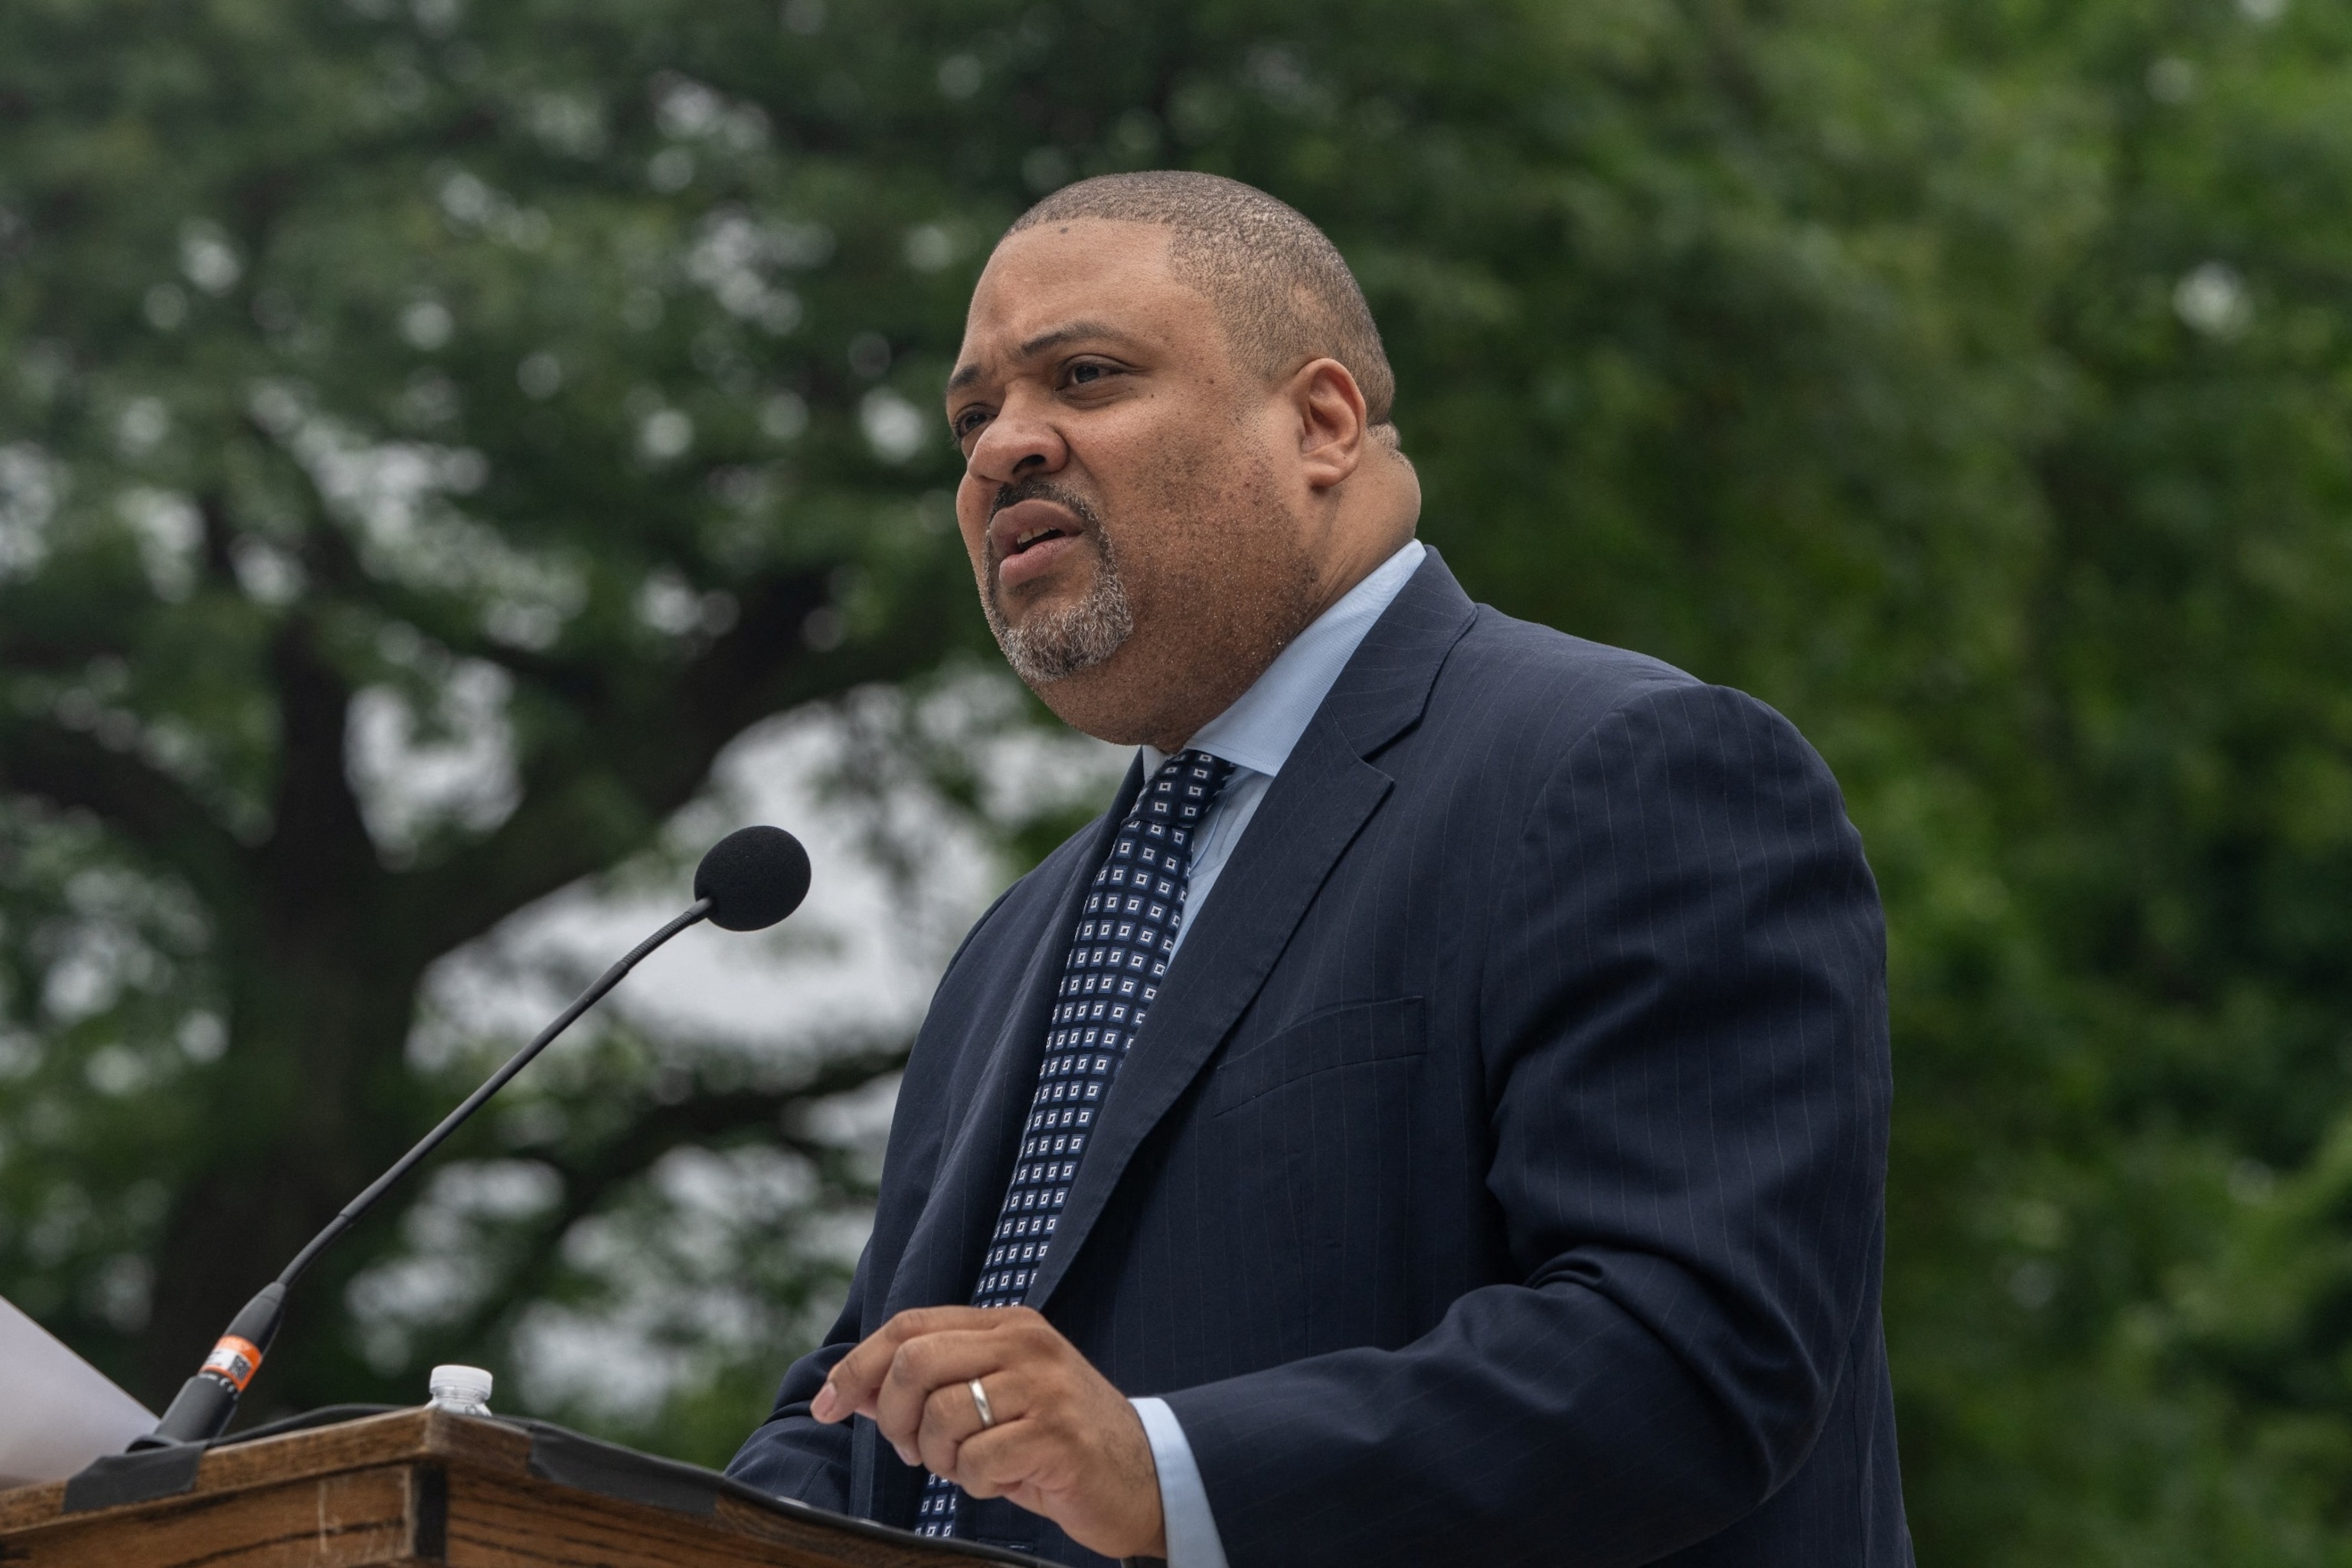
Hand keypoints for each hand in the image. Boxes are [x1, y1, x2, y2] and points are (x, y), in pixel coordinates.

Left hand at [810, 1305, 1166, 1559]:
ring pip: (942, 1416)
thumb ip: (935, 1385)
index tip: (827, 1404)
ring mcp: (1044, 1386)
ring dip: (941, 1458)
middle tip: (913, 1450)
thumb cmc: (1058, 1440)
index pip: (910, 1326)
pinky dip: (977, 1483)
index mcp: (1007, 1325)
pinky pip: (977, 1461)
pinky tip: (1007, 1479)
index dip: (858, 1365)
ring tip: (973, 1467)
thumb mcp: (997, 1398)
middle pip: (915, 1361)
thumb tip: (852, 1390)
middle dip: (893, 1416)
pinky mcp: (1056, 1434)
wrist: (1145, 1475)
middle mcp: (1025, 1344)